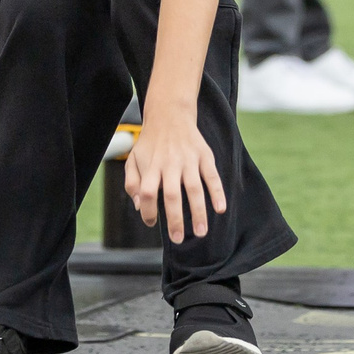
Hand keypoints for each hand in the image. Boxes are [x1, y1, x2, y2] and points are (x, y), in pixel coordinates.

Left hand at [125, 112, 226, 243]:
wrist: (169, 114)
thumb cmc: (150, 143)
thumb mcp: (133, 159)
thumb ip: (132, 183)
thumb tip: (139, 206)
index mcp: (151, 166)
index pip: (147, 192)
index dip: (147, 210)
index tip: (151, 223)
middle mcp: (170, 164)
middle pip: (172, 194)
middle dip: (175, 219)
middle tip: (178, 239)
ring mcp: (189, 160)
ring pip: (194, 189)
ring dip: (198, 212)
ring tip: (201, 232)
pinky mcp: (204, 156)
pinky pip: (212, 176)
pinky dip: (218, 193)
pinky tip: (220, 209)